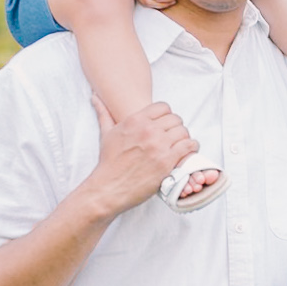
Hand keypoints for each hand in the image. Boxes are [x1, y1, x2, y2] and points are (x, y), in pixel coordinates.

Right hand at [85, 97, 196, 217]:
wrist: (109, 187)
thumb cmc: (108, 162)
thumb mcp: (106, 134)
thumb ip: (104, 113)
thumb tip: (95, 98)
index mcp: (136, 121)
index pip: (163, 107)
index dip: (166, 115)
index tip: (165, 125)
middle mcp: (148, 130)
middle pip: (175, 119)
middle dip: (176, 127)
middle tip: (173, 137)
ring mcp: (159, 146)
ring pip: (184, 131)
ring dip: (184, 138)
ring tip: (180, 145)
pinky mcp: (167, 162)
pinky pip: (189, 146)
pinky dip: (192, 148)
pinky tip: (188, 152)